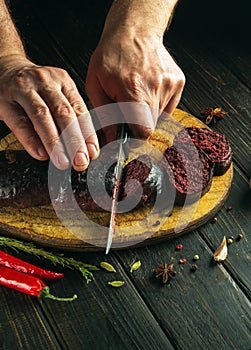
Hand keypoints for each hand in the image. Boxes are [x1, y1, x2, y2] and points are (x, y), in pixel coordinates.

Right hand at [0, 55, 98, 170]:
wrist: (3, 70)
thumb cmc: (35, 88)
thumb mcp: (56, 94)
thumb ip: (70, 116)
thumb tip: (84, 148)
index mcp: (63, 81)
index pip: (80, 110)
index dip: (87, 134)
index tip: (92, 153)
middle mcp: (45, 82)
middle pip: (63, 113)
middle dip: (74, 140)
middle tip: (79, 160)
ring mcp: (24, 89)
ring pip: (42, 116)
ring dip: (54, 142)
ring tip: (62, 161)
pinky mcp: (5, 100)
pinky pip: (20, 122)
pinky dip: (31, 140)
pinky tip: (40, 153)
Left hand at [85, 29, 184, 142]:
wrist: (134, 30)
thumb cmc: (112, 55)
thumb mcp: (96, 84)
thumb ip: (105, 114)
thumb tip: (113, 138)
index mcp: (132, 91)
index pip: (143, 131)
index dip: (136, 138)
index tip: (128, 136)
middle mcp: (155, 88)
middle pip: (152, 126)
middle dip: (139, 125)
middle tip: (128, 111)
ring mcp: (169, 84)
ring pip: (160, 116)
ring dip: (147, 113)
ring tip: (138, 95)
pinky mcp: (178, 81)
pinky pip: (168, 106)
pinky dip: (158, 104)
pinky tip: (148, 90)